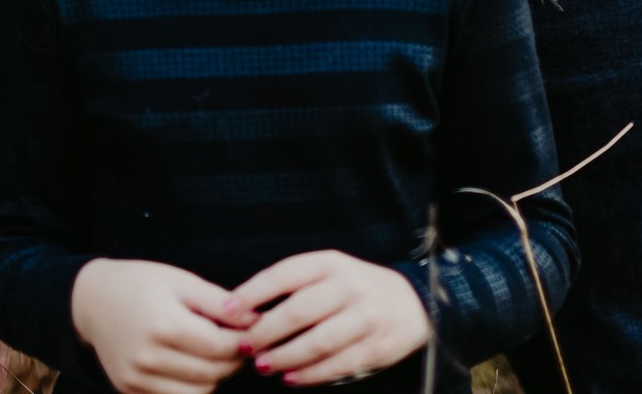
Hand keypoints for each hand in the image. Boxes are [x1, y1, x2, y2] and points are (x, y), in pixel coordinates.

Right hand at [70, 257, 252, 393]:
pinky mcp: (131, 393)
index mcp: (163, 323)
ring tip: (212, 352)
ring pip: (199, 393)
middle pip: (213, 374)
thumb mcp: (178, 279)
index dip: (243, 341)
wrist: (90, 301)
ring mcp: (138, 380)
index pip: (220, 346)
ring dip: (215, 376)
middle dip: (232, 360)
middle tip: (237, 342)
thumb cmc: (138, 283)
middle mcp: (148, 357)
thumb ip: (217, 301)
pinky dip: (191, 386)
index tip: (252, 332)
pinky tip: (191, 364)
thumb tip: (254, 320)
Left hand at [225, 251, 429, 384]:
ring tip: (262, 365)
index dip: (254, 291)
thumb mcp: (329, 272)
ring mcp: (365, 316)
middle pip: (299, 310)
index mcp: (330, 262)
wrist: (412, 302)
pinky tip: (291, 378)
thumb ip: (296, 286)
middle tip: (243, 345)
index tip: (229, 309)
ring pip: (318, 341)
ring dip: (285, 357)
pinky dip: (310, 374)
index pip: (284, 274)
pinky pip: (338, 364)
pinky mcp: (377, 346)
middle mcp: (348, 286)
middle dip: (266, 331)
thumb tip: (249, 308)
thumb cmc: (354, 287)